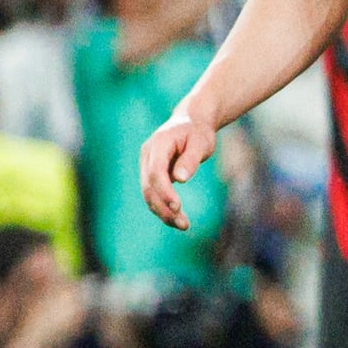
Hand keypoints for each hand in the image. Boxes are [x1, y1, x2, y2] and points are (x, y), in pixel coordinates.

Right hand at [138, 111, 216, 230]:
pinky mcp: (151, 174)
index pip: (156, 172)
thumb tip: (180, 179)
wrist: (191, 122)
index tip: (178, 207)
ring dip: (163, 211)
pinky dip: (163, 207)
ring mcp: (146, 165)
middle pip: (149, 187)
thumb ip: (190, 159)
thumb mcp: (200, 142)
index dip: (165, 191)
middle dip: (164, 207)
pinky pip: (154, 193)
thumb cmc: (198, 131)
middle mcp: (147, 156)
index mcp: (157, 145)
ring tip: (183, 225)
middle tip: (183, 224)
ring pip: (149, 194)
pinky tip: (177, 219)